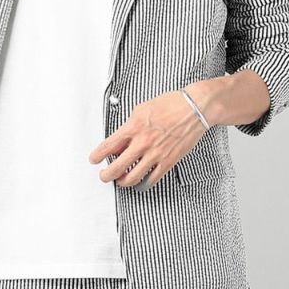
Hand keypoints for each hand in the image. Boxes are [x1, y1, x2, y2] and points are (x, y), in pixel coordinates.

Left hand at [88, 87, 209, 186]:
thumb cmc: (171, 105)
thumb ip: (129, 127)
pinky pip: (151, 180)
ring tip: (120, 180)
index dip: (96, 156)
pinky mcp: (168, 162)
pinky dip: (142, 184)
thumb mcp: (142, 109)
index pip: (107, 146)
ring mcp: (155, 154)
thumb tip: (120, 143)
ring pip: (132, 178)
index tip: (93, 160)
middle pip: (116, 167)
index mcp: (133, 127)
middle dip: (106, 175)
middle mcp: (142, 143)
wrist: (195, 108)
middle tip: (104, 175)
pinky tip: (139, 182)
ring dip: (122, 182)